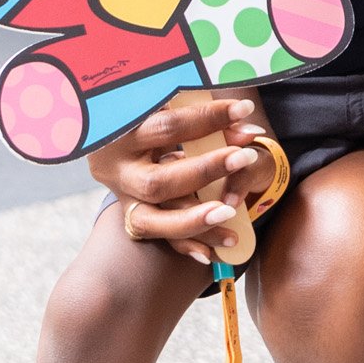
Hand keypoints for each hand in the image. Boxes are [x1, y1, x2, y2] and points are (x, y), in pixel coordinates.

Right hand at [88, 89, 279, 265]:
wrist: (126, 138)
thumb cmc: (156, 115)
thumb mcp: (173, 109)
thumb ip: (207, 119)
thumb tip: (247, 132)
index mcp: (120, 133)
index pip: (167, 127)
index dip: (207, 117)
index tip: (244, 109)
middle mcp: (116, 170)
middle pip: (158, 181)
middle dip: (205, 171)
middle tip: (246, 157)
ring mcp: (123, 199)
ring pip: (152, 220)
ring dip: (194, 220)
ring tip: (231, 214)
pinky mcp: (133, 218)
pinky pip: (158, 237)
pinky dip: (186, 244)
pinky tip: (210, 253)